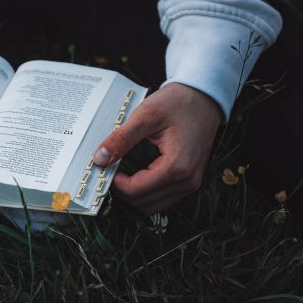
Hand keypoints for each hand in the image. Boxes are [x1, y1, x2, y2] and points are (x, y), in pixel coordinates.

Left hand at [93, 83, 221, 212]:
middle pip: (144, 203)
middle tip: (110, 170)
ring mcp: (191, 183)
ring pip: (153, 205)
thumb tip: (99, 159)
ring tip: (122, 173)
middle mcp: (187, 180)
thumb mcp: (145, 116)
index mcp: (177, 166)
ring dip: (134, 194)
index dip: (115, 183)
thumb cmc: (177, 103)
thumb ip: (121, 139)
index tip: (105, 166)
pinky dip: (147, 192)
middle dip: (123, 191)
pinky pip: (164, 198)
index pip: (137, 191)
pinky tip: (137, 175)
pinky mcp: (190, 180)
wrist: (203, 97)